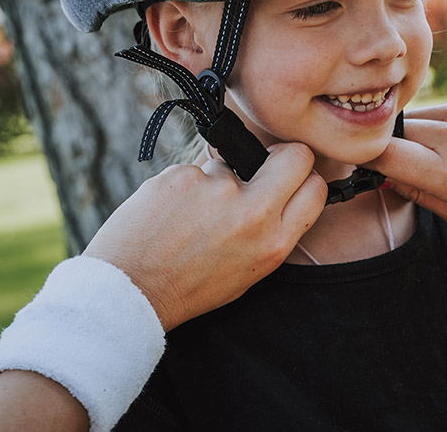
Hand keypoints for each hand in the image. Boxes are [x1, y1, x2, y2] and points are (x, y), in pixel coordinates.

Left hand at [83, 142, 325, 330]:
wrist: (130, 290)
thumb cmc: (189, 285)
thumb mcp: (250, 271)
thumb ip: (272, 230)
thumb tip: (284, 190)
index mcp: (274, 243)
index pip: (316, 187)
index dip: (304, 178)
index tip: (289, 179)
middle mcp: (253, 213)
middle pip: (293, 156)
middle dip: (281, 156)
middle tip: (259, 167)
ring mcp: (217, 189)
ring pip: (231, 163)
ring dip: (216, 181)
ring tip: (189, 217)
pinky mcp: (183, 175)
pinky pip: (194, 169)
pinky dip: (184, 186)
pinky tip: (169, 213)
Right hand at [364, 94, 446, 229]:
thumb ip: (419, 195)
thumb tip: (384, 176)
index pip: (385, 155)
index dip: (368, 160)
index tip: (368, 167)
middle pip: (396, 132)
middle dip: (393, 148)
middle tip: (405, 164)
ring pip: (415, 117)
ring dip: (416, 135)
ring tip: (438, 155)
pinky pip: (439, 109)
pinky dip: (439, 125)